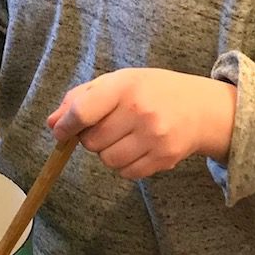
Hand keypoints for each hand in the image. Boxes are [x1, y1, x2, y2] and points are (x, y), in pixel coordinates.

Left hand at [47, 68, 236, 180]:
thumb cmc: (152, 91)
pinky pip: (127, 173)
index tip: (60, 131)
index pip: (83, 112)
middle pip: (92, 141)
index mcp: (125, 87)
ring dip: (108, 152)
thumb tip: (53, 123)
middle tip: (108, 126)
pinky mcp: (164, 159)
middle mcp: (140, 112)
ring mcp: (154, 137)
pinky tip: (138, 147)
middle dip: (92, 137)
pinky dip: (126, 164)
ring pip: (108, 160)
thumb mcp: (118, 81)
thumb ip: (82, 98)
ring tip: (124, 136)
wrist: (201, 108)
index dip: (65, 126)